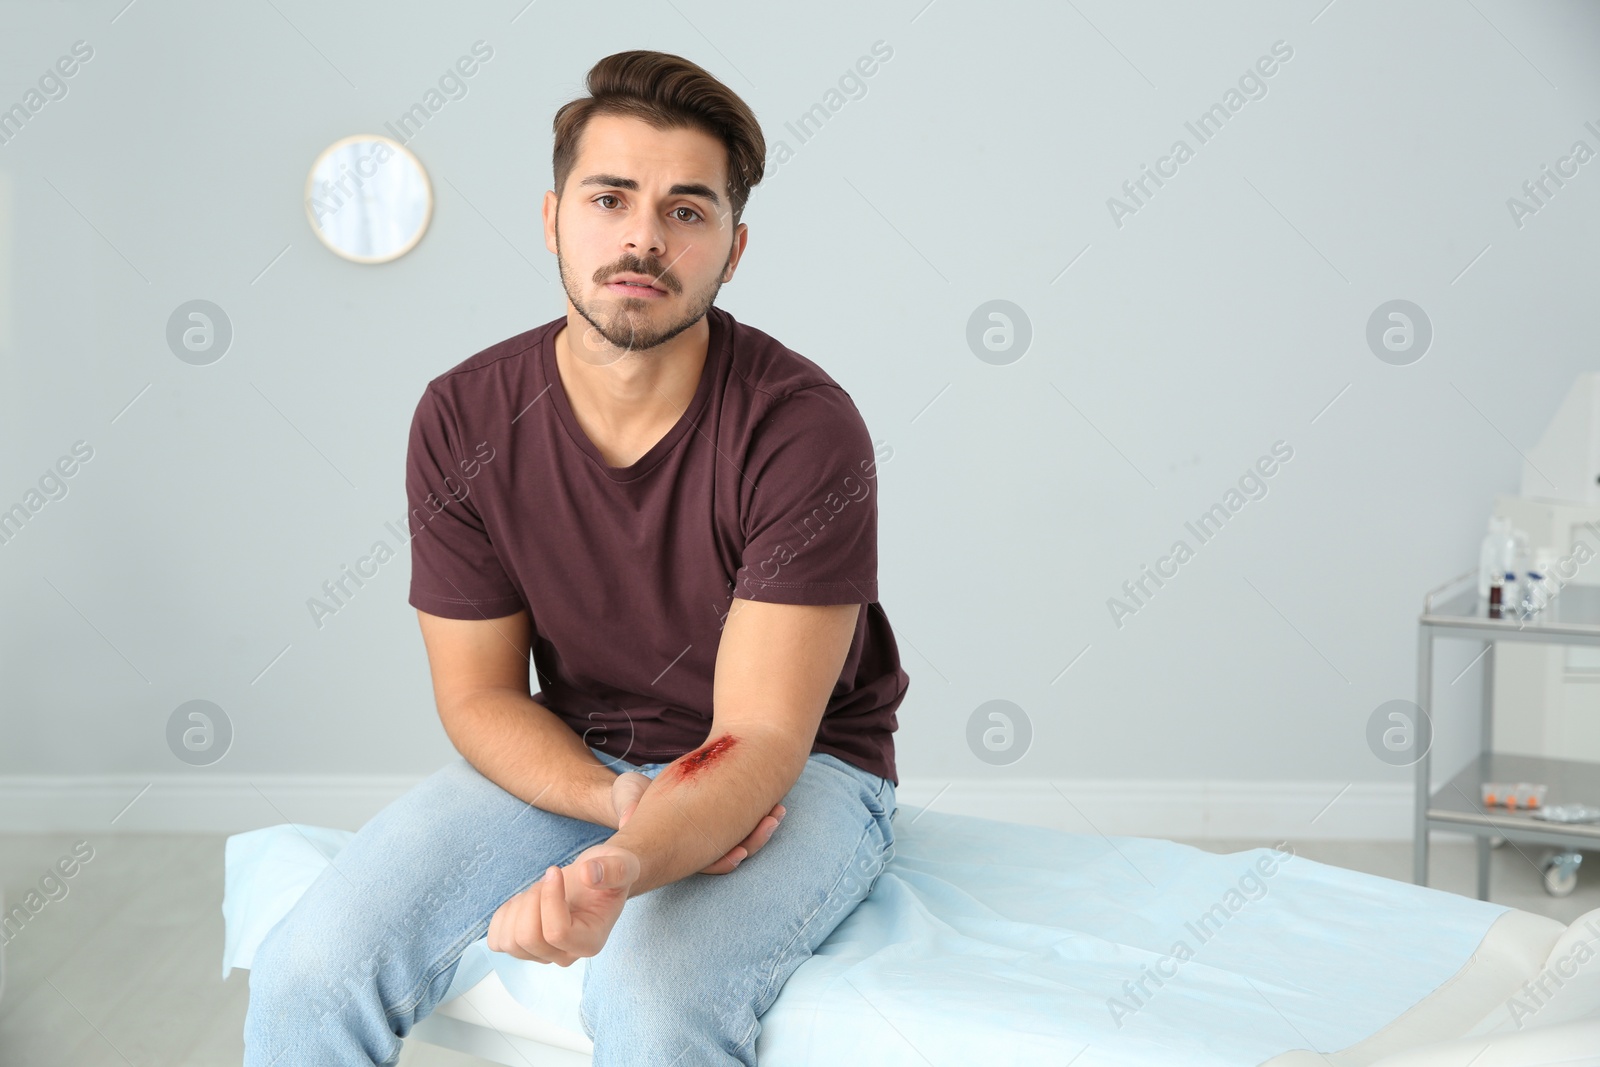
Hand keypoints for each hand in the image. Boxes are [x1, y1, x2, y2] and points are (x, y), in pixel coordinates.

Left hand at [486, 844, 637, 964]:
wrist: (595, 879)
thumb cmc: (608, 873)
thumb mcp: (622, 864)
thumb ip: (613, 870)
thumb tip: (588, 875)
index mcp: (591, 942)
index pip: (557, 933)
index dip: (549, 898)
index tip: (554, 870)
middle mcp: (566, 955)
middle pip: (528, 939)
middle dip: (532, 900)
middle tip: (547, 880)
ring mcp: (542, 955)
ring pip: (510, 942)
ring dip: (518, 907)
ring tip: (537, 891)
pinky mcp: (523, 948)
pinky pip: (497, 941)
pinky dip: (503, 917)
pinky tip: (523, 902)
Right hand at [610, 769, 785, 874]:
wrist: (636, 791)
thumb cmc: (629, 797)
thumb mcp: (625, 795)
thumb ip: (627, 807)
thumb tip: (628, 821)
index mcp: (676, 849)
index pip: (705, 863)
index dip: (724, 861)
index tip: (741, 851)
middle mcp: (696, 846)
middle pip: (732, 852)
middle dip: (755, 840)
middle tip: (772, 819)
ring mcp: (708, 833)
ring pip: (742, 839)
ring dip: (762, 828)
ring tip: (778, 809)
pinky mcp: (715, 818)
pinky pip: (742, 821)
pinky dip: (758, 812)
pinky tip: (772, 801)